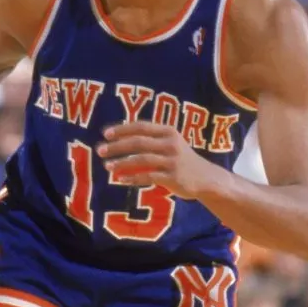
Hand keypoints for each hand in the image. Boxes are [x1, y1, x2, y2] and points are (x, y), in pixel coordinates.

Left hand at [96, 121, 215, 199]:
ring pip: (140, 159)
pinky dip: (132, 178)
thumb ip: (152, 140)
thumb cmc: (184, 160)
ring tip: (107, 166)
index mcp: (168, 132)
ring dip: (121, 162)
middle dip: (117, 146)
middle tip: (100, 150)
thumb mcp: (171, 143)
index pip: (141, 126)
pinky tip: (121, 179)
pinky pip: (147, 176)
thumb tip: (121, 139)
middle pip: (138, 142)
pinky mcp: (172, 177)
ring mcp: (172, 160)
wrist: (207, 178)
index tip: (105, 134)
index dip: (122, 129)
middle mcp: (170, 143)